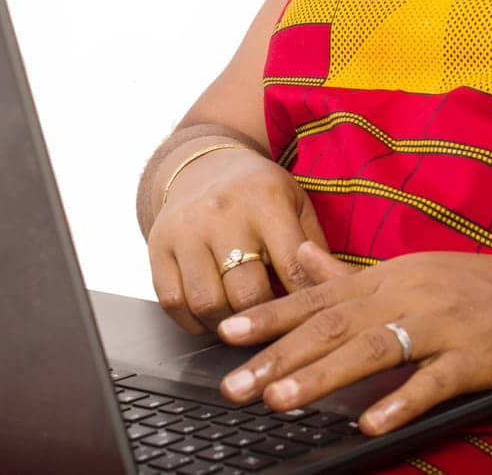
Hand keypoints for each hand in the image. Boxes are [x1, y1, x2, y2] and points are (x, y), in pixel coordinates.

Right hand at [145, 145, 330, 333]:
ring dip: (228, 324)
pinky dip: (194, 321)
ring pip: (208, 303)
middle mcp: (223, 213)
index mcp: (266, 200)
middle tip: (273, 325)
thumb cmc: (260, 193)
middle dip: (264, 318)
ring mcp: (186, 230)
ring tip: (243, 323)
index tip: (309, 319)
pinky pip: (172, 302)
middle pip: (247, 292)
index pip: (292, 267)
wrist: (202, 166)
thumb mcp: (296, 203)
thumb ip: (316, 246)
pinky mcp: (157, 246)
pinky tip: (211, 316)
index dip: (304, 302)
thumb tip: (333, 294)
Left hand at [212, 242, 491, 435]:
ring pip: (372, 350)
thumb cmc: (481, 288)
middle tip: (234, 384)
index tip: (226, 333)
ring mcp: (441, 325)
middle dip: (279, 355)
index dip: (271, 316)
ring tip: (280, 400)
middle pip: (333, 325)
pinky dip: (398, 401)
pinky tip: (368, 423)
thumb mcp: (414, 270)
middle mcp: (408, 294)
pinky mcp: (473, 357)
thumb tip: (301, 258)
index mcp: (390, 276)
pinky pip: (430, 381)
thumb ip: (352, 273)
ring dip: (322, 376)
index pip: (318, 297)